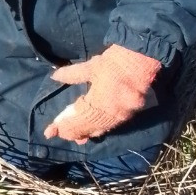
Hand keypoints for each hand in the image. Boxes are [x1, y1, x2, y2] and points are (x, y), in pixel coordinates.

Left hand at [44, 44, 161, 143]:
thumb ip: (72, 74)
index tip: (50, 131)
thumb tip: (55, 77)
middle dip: (72, 131)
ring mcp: (122, 115)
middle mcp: (111, 114)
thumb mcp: (92, 65)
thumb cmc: (117, 60)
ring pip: (100, 129)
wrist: (145, 57)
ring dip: (86, 132)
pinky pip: (112, 125)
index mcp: (100, 102)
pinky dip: (100, 128)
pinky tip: (93, 130)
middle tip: (59, 134)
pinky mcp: (130, 112)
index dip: (63, 126)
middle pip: (88, 127)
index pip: (77, 119)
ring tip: (74, 137)